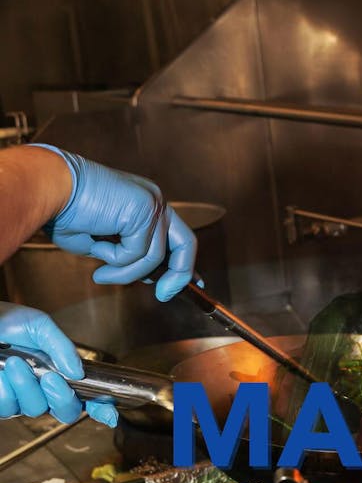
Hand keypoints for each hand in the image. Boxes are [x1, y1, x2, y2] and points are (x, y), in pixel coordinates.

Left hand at [0, 303, 116, 425]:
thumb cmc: (4, 321)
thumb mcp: (38, 324)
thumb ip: (61, 346)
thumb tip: (76, 371)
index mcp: (59, 372)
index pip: (86, 397)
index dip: (102, 409)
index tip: (110, 413)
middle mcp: (42, 390)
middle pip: (66, 412)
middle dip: (62, 398)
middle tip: (50, 378)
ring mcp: (20, 399)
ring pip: (36, 410)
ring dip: (27, 388)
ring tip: (14, 363)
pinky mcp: (0, 402)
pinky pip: (8, 408)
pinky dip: (5, 390)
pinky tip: (0, 373)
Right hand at [32, 145, 196, 301]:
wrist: (47, 188)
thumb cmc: (66, 211)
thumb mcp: (105, 243)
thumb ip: (129, 256)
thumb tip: (147, 276)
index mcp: (146, 204)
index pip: (178, 238)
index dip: (185, 265)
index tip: (194, 284)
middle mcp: (153, 200)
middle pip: (185, 244)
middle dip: (178, 275)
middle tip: (163, 294)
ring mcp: (151, 203)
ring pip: (154, 257)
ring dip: (126, 272)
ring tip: (102, 272)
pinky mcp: (143, 210)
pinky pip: (138, 254)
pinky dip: (116, 260)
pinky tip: (97, 248)